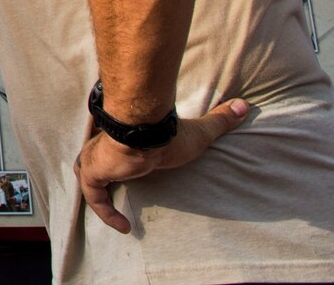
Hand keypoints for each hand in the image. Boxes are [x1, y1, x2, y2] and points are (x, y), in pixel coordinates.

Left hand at [75, 99, 248, 232]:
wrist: (145, 132)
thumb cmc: (168, 133)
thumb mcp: (199, 132)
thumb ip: (219, 120)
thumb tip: (244, 106)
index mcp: (126, 138)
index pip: (117, 148)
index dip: (121, 159)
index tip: (135, 170)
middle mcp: (105, 146)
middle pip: (96, 160)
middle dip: (102, 174)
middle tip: (117, 193)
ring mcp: (95, 158)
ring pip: (89, 177)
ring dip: (99, 194)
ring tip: (118, 215)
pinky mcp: (93, 171)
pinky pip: (94, 196)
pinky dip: (105, 211)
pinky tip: (124, 226)